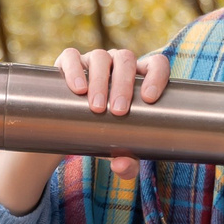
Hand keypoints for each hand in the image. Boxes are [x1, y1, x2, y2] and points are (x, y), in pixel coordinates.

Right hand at [54, 46, 169, 174]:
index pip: (155, 64)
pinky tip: (78, 89)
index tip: (150, 98)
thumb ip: (126, 164)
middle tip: (118, 112)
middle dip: (124, 85)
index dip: (157, 75)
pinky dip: (75, 70)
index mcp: (137, 78)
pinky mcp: (67, 63)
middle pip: (126, 60)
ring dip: (101, 81)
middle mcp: (116, 64)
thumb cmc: (102, 134)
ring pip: (101, 58)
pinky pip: (71, 57)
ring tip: (96, 107)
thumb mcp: (116, 150)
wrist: (66, 128)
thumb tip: (122, 166)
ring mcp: (92, 60)